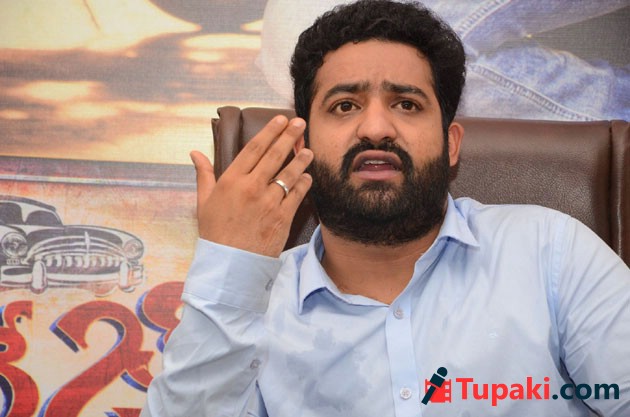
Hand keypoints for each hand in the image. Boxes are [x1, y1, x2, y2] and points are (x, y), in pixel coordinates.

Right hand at [190, 115, 312, 256]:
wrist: (230, 264)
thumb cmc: (215, 232)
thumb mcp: (204, 202)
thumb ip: (204, 174)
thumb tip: (195, 153)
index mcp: (231, 180)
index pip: (254, 148)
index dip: (269, 131)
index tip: (280, 120)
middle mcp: (251, 187)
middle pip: (275, 155)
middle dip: (289, 136)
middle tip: (300, 123)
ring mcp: (269, 202)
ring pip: (289, 173)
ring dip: (301, 159)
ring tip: (309, 149)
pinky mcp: (282, 217)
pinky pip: (297, 194)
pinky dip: (304, 183)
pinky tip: (307, 176)